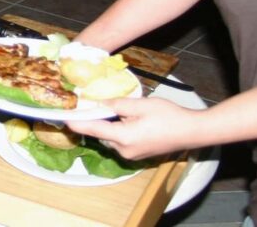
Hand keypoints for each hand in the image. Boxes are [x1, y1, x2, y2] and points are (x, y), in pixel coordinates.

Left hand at [66, 96, 202, 159]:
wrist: (193, 131)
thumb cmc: (169, 116)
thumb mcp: (141, 104)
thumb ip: (116, 103)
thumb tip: (99, 102)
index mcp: (123, 137)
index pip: (92, 130)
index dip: (76, 123)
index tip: (63, 118)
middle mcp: (124, 150)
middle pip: (100, 134)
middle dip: (96, 120)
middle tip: (90, 104)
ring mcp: (132, 155)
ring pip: (110, 138)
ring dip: (108, 125)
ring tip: (115, 109)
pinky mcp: (138, 155)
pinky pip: (120, 141)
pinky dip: (118, 131)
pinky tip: (127, 119)